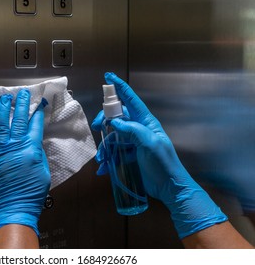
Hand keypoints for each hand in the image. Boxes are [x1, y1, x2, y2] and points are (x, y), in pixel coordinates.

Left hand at [0, 89, 50, 244]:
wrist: (12, 209)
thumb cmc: (31, 194)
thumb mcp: (43, 171)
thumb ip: (38, 153)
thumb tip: (33, 142)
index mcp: (31, 149)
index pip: (34, 124)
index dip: (37, 112)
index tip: (38, 103)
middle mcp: (14, 146)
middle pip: (17, 120)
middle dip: (20, 104)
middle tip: (22, 93)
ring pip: (0, 125)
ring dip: (2, 110)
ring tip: (3, 98)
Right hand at [91, 72, 226, 238]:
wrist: (169, 188)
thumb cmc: (163, 164)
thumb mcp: (150, 144)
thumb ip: (133, 130)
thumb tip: (115, 122)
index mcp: (146, 122)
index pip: (131, 100)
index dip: (120, 88)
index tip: (108, 77)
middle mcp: (138, 129)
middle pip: (117, 117)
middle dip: (104, 120)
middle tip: (97, 126)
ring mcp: (132, 143)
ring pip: (112, 136)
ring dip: (104, 145)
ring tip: (101, 158)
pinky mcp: (129, 155)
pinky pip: (114, 152)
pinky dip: (107, 159)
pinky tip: (104, 169)